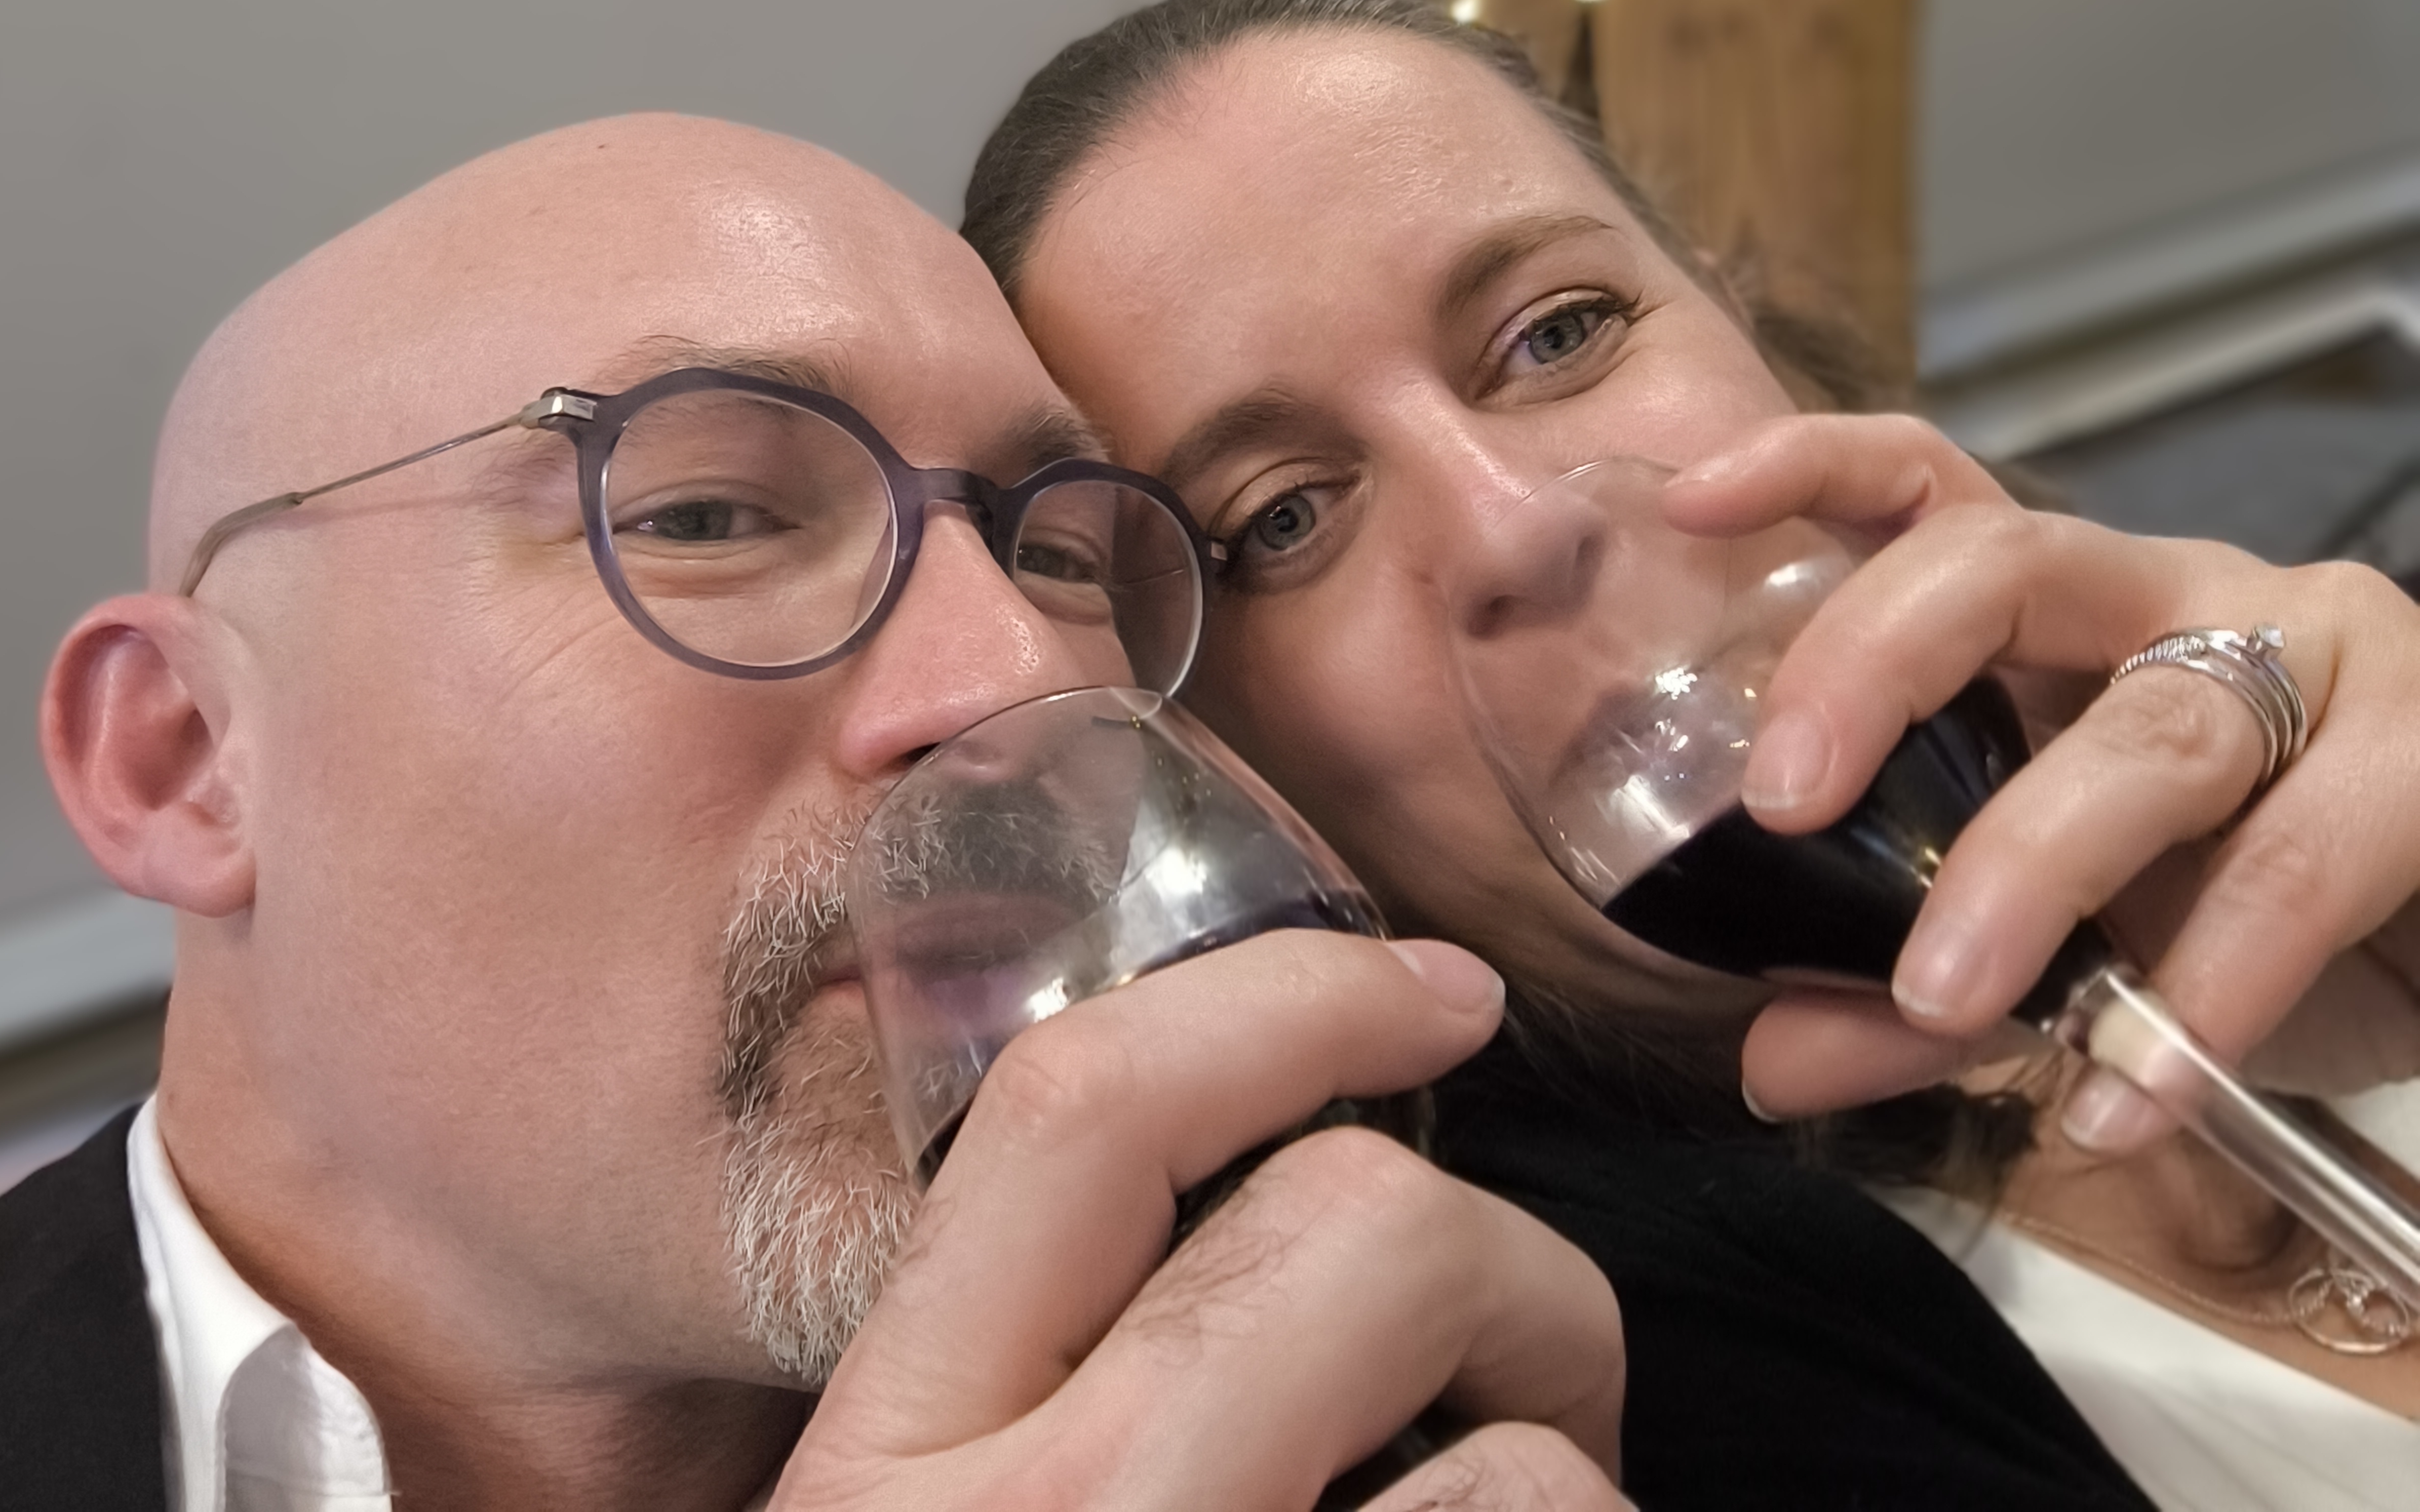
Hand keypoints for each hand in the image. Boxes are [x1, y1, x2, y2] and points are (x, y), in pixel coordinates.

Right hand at [771, 932, 1629, 1510]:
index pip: (1078, 1115)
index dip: (1291, 1002)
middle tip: (1529, 1382)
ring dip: (1566, 1471)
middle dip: (1507, 1272)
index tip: (1436, 985)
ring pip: (1517, 1445)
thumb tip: (1249, 1259)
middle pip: (1355, 1227)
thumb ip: (1021, 1404)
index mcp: (882, 1466)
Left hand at [1668, 415, 2419, 1146]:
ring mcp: (2315, 656)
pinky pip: (2301, 865)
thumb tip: (1770, 1066)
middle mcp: (2177, 596)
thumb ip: (1910, 994)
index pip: (1926, 487)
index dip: (1811, 467)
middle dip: (1876, 668)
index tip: (1694, 495)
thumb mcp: (2054, 946)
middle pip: (2006, 563)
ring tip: (1943, 1002)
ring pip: (2153, 733)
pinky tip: (2127, 1098)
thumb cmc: (2233, 911)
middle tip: (1780, 801)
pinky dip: (2203, 995)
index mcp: (2062, 614)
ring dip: (2028, 873)